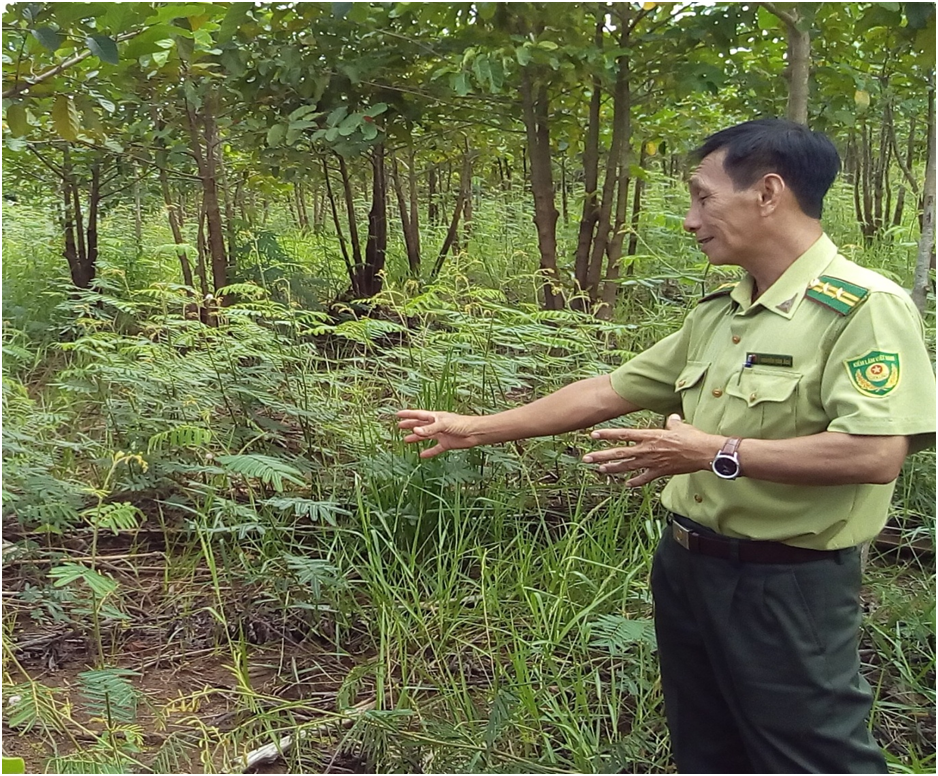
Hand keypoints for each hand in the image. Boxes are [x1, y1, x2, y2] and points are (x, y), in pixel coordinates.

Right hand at [397, 409, 482, 458]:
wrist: (474, 433)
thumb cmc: (461, 424)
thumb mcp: (443, 424)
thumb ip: (429, 429)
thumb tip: (415, 431)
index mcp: (435, 417)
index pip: (418, 415)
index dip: (408, 415)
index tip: (398, 414)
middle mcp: (436, 425)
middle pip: (420, 425)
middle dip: (410, 425)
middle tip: (399, 426)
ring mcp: (441, 434)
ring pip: (426, 436)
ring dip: (416, 438)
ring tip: (406, 440)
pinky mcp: (446, 443)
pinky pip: (435, 449)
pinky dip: (429, 452)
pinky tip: (422, 455)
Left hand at [582, 414, 722, 486]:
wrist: (703, 453)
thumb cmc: (693, 437)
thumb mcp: (680, 425)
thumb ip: (672, 422)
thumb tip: (672, 418)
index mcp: (650, 435)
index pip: (623, 435)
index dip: (607, 435)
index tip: (593, 435)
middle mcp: (647, 449)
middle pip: (619, 453)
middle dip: (601, 456)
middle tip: (587, 458)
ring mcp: (652, 462)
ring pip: (628, 466)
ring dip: (613, 469)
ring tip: (600, 469)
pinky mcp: (660, 472)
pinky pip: (644, 478)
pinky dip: (635, 482)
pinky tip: (627, 485)